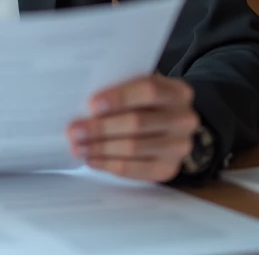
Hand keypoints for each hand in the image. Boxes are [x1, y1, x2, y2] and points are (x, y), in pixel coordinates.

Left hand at [66, 75, 198, 182]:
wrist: (167, 125)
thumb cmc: (144, 102)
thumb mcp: (139, 88)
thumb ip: (120, 90)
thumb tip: (84, 105)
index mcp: (178, 92)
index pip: (148, 90)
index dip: (119, 97)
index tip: (91, 104)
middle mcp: (184, 119)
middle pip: (138, 122)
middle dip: (101, 127)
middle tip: (74, 130)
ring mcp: (179, 147)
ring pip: (134, 148)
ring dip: (100, 148)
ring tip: (77, 147)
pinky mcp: (168, 169)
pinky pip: (134, 169)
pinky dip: (109, 164)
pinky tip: (92, 160)